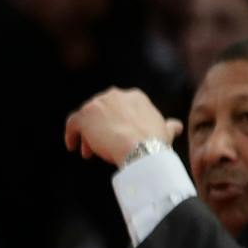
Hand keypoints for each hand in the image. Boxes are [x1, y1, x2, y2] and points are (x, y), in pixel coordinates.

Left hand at [64, 87, 180, 165]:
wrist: (141, 148)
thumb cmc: (154, 142)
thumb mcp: (164, 131)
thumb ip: (168, 126)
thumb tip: (176, 126)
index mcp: (134, 96)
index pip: (118, 108)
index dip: (116, 124)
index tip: (116, 138)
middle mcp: (115, 95)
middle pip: (102, 113)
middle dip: (100, 130)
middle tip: (99, 147)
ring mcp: (98, 103)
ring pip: (88, 119)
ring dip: (87, 135)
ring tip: (88, 153)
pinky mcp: (85, 115)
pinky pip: (72, 123)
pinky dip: (71, 134)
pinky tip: (72, 146)